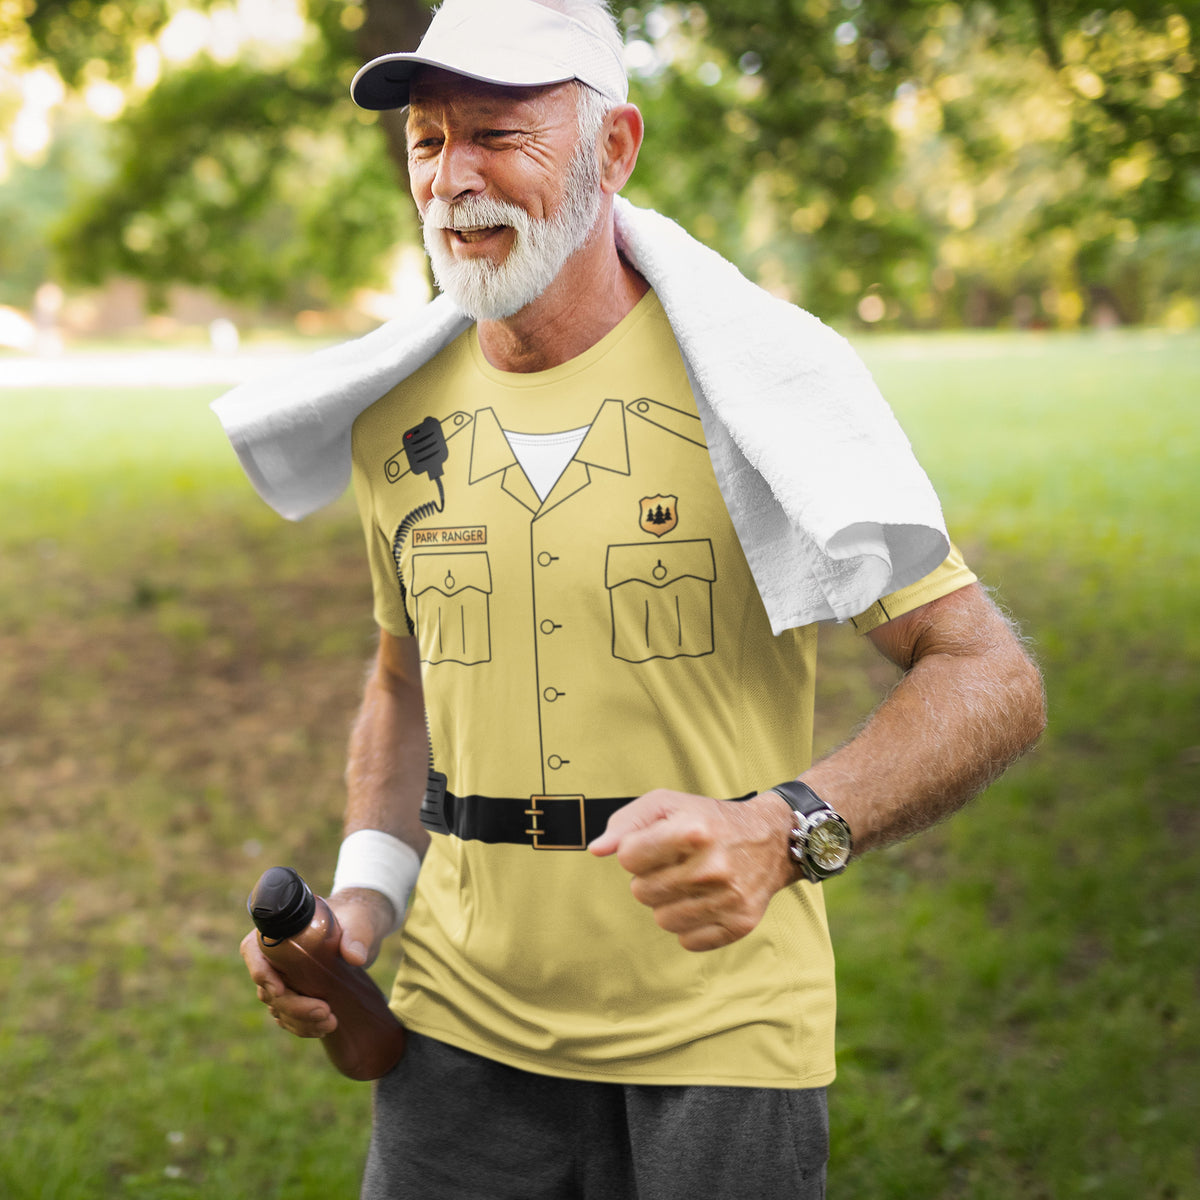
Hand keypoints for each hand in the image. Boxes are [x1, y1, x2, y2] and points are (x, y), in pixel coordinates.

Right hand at [239, 887, 395, 1037]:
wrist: (362, 930)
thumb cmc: (354, 917)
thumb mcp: (358, 922)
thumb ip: (357, 936)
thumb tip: (356, 957)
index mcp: (279, 931)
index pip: (253, 951)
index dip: (262, 972)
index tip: (281, 990)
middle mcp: (274, 956)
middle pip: (268, 988)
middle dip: (293, 1006)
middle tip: (324, 1011)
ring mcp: (282, 978)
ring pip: (278, 1008)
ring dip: (301, 1021)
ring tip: (331, 1022)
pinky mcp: (295, 994)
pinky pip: (289, 1017)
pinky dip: (304, 1026)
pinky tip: (325, 1028)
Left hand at [588, 789, 796, 951]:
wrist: (771, 839)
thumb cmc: (710, 820)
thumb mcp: (668, 804)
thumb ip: (626, 822)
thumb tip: (597, 849)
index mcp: (692, 831)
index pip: (628, 858)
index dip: (635, 852)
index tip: (653, 846)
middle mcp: (711, 867)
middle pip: (641, 892)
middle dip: (651, 878)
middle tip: (674, 864)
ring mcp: (727, 899)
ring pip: (662, 919)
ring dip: (668, 902)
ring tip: (689, 882)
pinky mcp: (739, 924)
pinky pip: (688, 940)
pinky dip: (690, 924)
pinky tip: (704, 901)